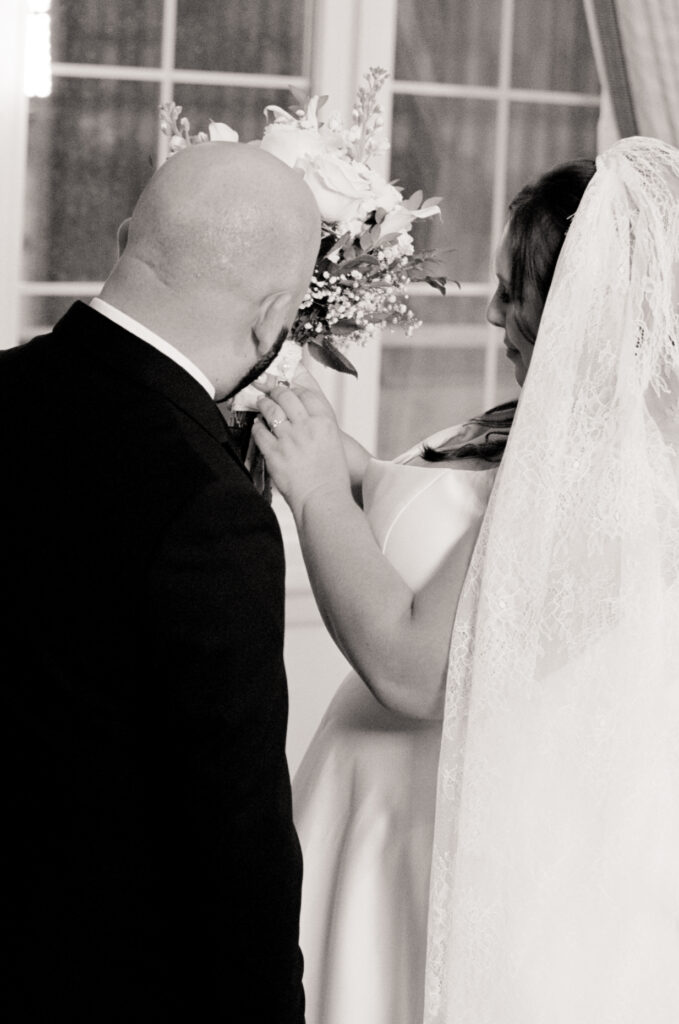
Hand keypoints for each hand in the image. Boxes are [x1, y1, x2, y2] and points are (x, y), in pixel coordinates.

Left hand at [251, 367, 351, 518]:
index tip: (289, 390)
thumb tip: (303, 418)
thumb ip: (318, 428)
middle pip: (286, 397)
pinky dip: (257, 427)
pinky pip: (260, 433)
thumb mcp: (333, 444)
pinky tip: (257, 426)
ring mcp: (289, 439)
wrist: (323, 499)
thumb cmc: (331, 477)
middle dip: (276, 391)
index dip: (295, 389)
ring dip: (264, 405)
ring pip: (270, 411)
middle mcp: (307, 427)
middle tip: (271, 391)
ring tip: (261, 403)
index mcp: (324, 423)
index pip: (306, 395)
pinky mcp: (274, 453)